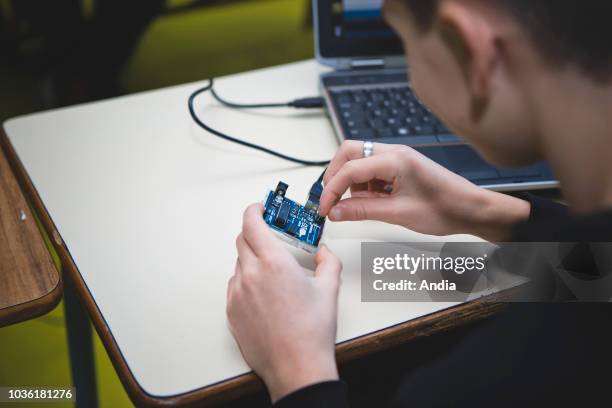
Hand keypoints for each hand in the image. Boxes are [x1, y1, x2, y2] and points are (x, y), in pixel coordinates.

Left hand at [227, 204, 341, 401]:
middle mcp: (251, 274)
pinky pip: (234, 286)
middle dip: (254, 232)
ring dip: (252, 259)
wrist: (297, 366)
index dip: (254, 210)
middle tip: (269, 235)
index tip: (260, 208)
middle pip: (242, 239)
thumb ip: (328, 262)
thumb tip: (325, 253)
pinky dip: (246, 281)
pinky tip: (264, 293)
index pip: (251, 223)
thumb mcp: (329, 290)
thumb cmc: (311, 332)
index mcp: (274, 263)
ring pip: (239, 264)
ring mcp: (238, 294)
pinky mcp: (232, 311)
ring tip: (272, 272)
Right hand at [319, 141, 529, 240]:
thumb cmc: (446, 208)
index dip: (331, 189)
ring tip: (361, 206)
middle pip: (349, 153)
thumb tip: (336, 212)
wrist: (472, 209)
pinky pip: (372, 171)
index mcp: (395, 159)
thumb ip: (363, 211)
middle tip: (331, 201)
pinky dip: (365, 186)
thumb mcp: (398, 214)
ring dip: (352, 183)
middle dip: (335, 176)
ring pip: (359, 162)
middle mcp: (394, 153)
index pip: (350, 168)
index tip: (324, 209)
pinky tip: (374, 202)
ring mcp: (397, 158)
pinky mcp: (400, 167)